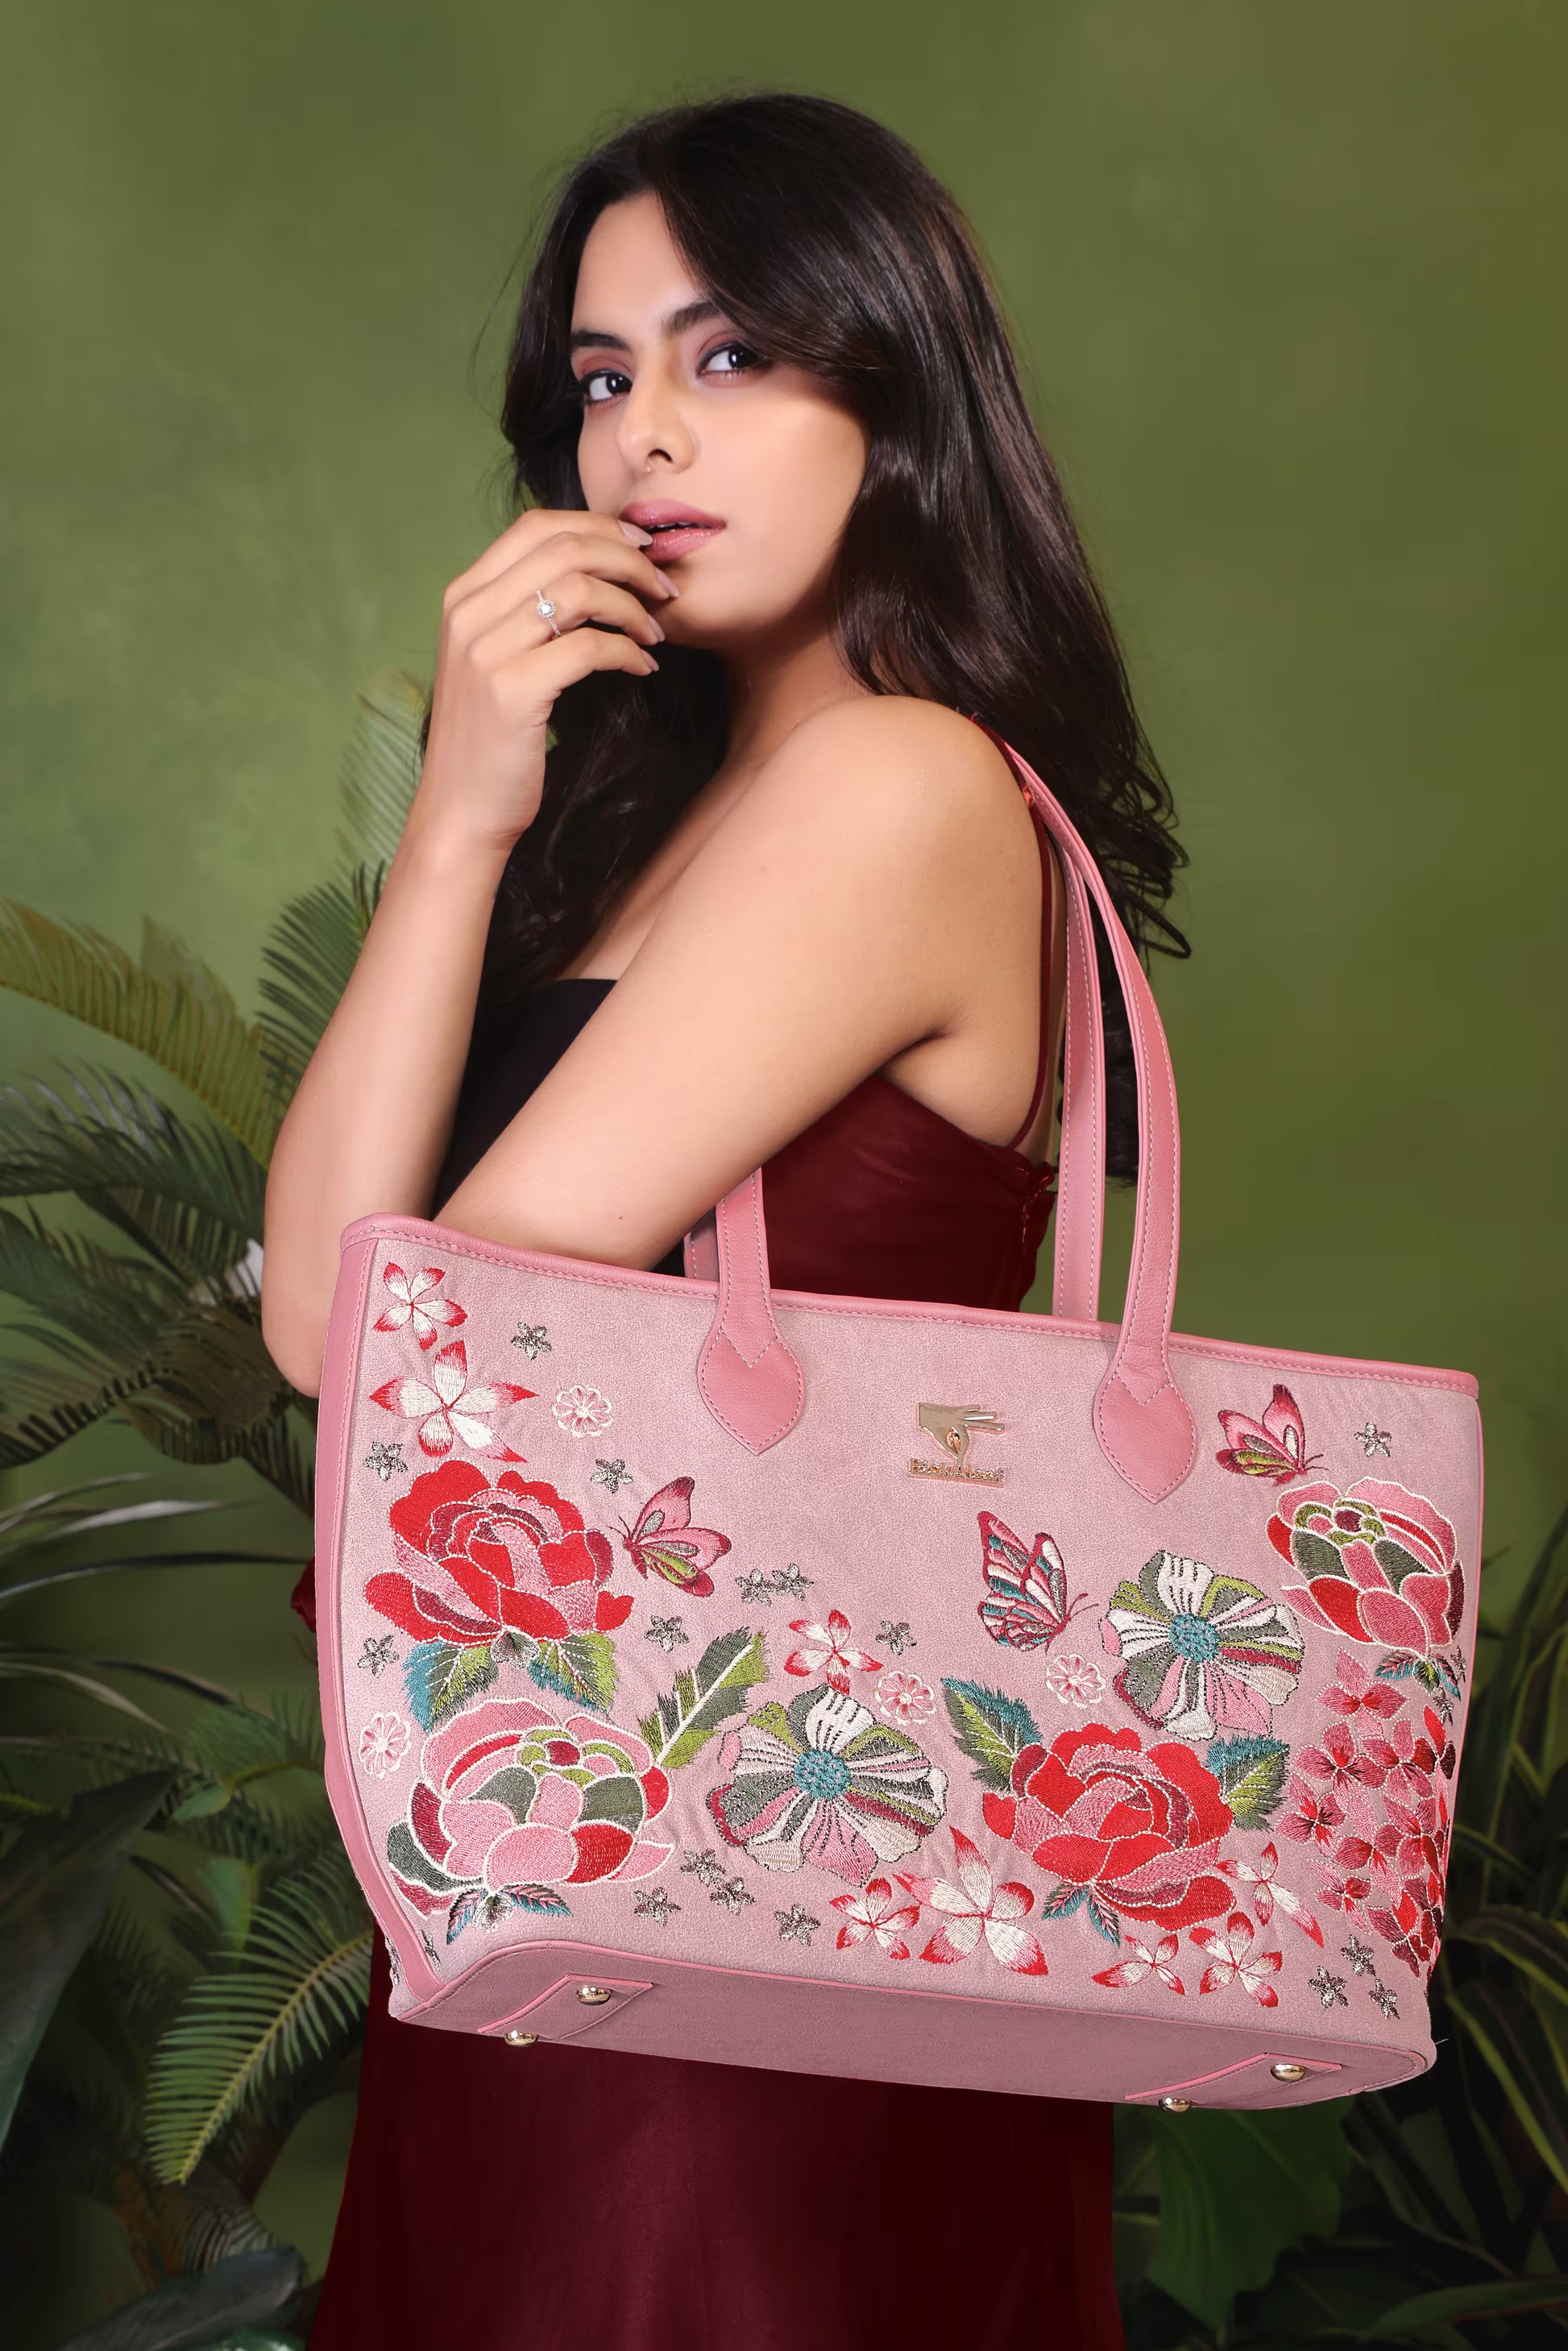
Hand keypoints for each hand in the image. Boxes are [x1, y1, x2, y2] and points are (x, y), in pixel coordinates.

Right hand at [409, 508, 678, 858]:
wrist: (461, 809)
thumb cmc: (491, 739)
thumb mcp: (494, 659)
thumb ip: (524, 611)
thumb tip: (590, 571)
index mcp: (464, 595)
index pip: (536, 525)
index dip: (598, 526)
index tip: (641, 546)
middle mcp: (469, 613)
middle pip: (564, 548)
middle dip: (628, 560)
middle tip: (664, 587)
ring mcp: (487, 650)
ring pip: (580, 590)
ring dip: (633, 606)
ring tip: (656, 632)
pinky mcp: (513, 690)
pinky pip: (589, 647)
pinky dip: (627, 651)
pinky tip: (643, 667)